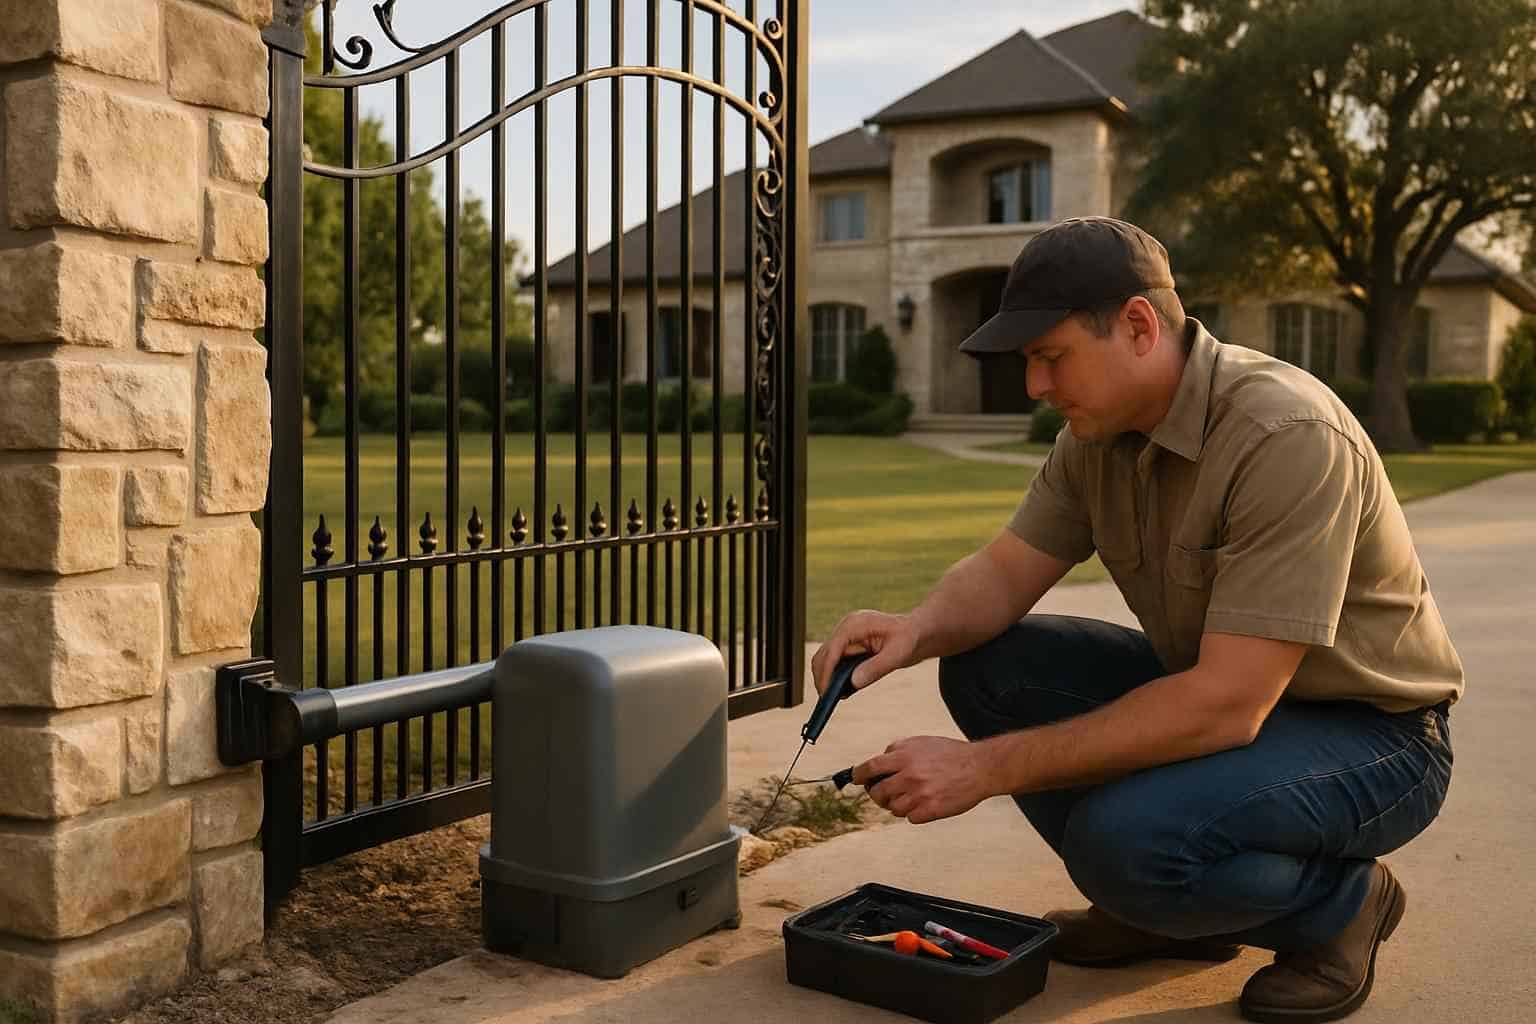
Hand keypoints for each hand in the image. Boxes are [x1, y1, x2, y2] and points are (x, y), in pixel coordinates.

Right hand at [810, 610, 920, 696]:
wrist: (915, 633)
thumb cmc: (909, 638)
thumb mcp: (898, 654)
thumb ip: (876, 668)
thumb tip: (853, 683)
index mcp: (855, 624)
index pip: (832, 649)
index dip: (827, 671)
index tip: (826, 692)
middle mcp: (846, 629)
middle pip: (823, 654)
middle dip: (822, 676)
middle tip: (827, 699)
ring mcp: (846, 638)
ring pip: (825, 659)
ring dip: (827, 677)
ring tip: (832, 697)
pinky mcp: (849, 647)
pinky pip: (835, 662)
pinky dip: (834, 676)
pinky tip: (842, 690)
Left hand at [854, 736, 993, 824]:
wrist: (979, 768)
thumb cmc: (951, 754)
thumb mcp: (921, 742)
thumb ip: (898, 749)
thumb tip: (880, 760)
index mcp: (904, 756)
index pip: (870, 767)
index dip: (859, 775)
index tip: (856, 779)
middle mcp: (909, 776)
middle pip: (877, 792)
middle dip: (877, 794)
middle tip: (885, 793)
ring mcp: (919, 795)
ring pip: (892, 808)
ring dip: (897, 804)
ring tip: (912, 796)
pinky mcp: (930, 811)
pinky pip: (910, 818)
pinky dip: (914, 813)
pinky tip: (925, 803)